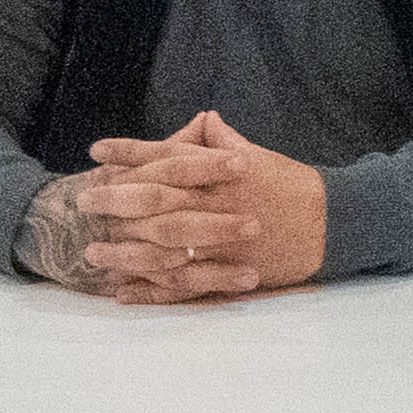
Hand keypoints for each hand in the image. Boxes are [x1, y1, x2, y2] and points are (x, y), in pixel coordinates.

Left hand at [58, 110, 329, 302]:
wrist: (331, 223)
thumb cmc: (292, 185)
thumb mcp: (259, 154)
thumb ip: (224, 140)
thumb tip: (203, 120)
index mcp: (220, 170)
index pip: (166, 157)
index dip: (129, 152)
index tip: (96, 151)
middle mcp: (215, 202)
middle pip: (156, 200)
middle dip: (115, 199)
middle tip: (82, 201)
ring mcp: (219, 240)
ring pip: (162, 246)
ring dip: (124, 250)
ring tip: (91, 253)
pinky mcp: (226, 270)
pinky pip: (181, 283)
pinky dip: (150, 290)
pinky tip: (122, 292)